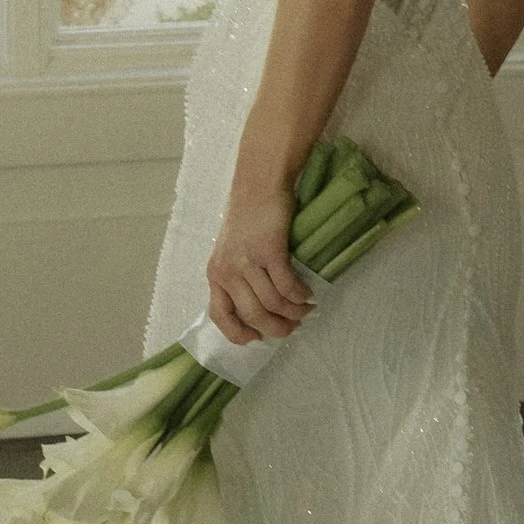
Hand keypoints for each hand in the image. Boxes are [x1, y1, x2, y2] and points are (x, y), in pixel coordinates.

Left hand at [206, 189, 309, 346]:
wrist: (259, 186)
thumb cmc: (247, 218)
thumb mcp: (230, 252)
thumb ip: (237, 278)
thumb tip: (257, 309)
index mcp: (215, 274)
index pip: (219, 316)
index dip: (239, 333)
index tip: (257, 337)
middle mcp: (227, 271)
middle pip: (253, 314)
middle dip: (276, 328)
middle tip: (292, 327)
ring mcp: (248, 260)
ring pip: (273, 303)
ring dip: (293, 312)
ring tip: (305, 309)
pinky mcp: (269, 250)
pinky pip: (287, 285)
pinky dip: (300, 295)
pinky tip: (308, 294)